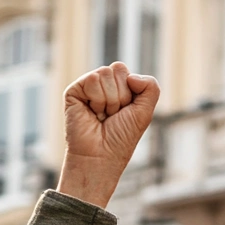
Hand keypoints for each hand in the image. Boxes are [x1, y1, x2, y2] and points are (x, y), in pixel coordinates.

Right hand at [57, 63, 159, 208]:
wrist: (101, 155)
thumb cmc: (121, 138)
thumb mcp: (144, 113)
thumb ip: (151, 88)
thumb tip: (131, 75)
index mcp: (119, 88)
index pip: (126, 71)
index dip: (130, 92)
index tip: (125, 112)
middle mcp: (103, 85)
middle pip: (118, 69)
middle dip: (121, 96)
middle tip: (112, 116)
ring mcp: (88, 87)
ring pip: (105, 73)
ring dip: (110, 100)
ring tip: (102, 116)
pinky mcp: (74, 91)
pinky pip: (92, 79)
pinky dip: (97, 99)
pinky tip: (92, 113)